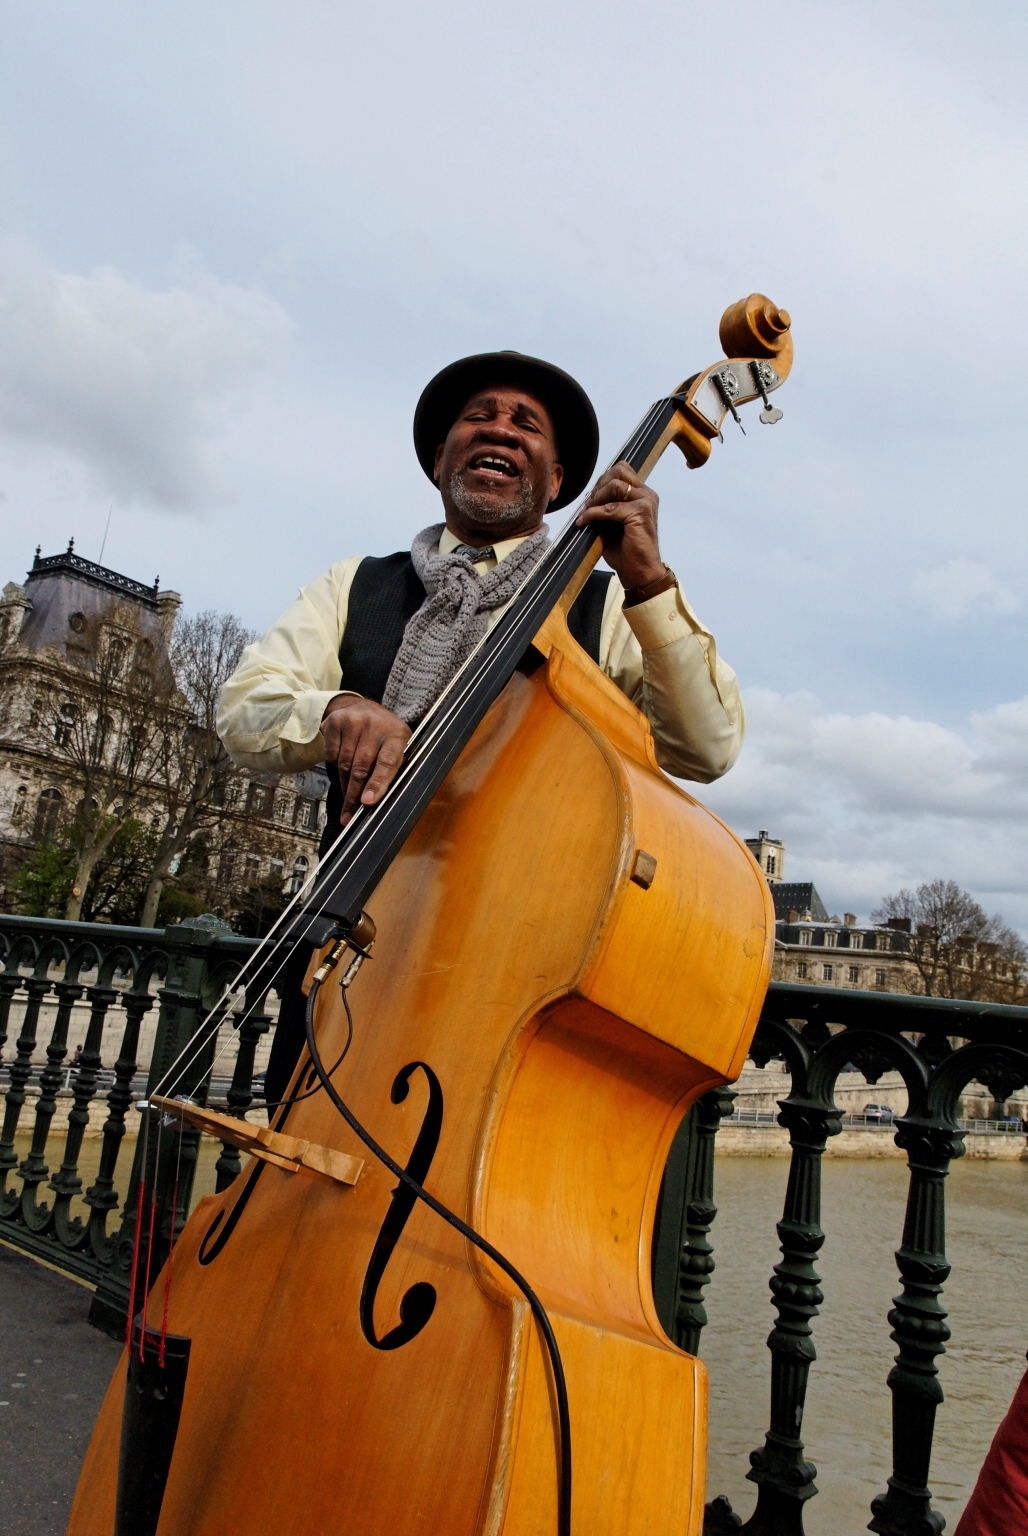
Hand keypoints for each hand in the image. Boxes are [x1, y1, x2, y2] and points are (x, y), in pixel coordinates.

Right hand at [320, 696, 410, 824]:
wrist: (362, 706)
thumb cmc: (384, 735)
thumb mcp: (397, 747)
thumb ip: (391, 770)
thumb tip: (375, 802)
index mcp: (397, 734)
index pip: (387, 763)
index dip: (377, 784)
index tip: (367, 802)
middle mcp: (374, 725)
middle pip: (361, 767)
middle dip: (354, 795)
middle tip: (350, 815)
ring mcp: (352, 721)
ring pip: (344, 764)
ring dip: (345, 785)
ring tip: (348, 797)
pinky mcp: (334, 722)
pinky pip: (331, 755)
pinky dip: (335, 765)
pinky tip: (342, 764)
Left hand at [575, 462, 665, 589]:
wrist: (640, 572)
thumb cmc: (627, 551)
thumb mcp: (614, 522)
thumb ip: (607, 505)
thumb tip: (588, 497)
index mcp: (643, 494)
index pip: (622, 470)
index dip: (603, 480)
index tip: (592, 499)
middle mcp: (647, 494)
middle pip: (618, 471)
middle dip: (598, 487)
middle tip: (587, 505)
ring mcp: (646, 502)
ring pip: (614, 485)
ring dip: (595, 498)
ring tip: (586, 513)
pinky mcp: (640, 513)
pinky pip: (610, 507)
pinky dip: (593, 513)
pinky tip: (584, 521)